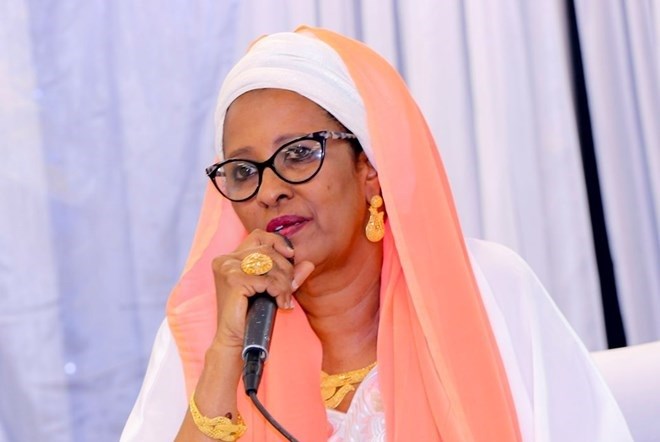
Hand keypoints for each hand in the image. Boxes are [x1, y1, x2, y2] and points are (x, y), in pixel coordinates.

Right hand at [211, 230, 314, 350]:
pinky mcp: (234, 280)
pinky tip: (280, 303)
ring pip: (269, 264)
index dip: (277, 242)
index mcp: (230, 258)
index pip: (258, 236)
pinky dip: (279, 292)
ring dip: (283, 283)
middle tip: (289, 290)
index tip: (291, 255)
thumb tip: (309, 263)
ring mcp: (228, 269)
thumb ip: (288, 275)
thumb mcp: (271, 289)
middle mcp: (226, 260)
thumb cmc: (250, 314)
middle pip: (268, 251)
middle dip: (285, 270)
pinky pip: (267, 280)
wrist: (234, 339)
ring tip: (285, 299)